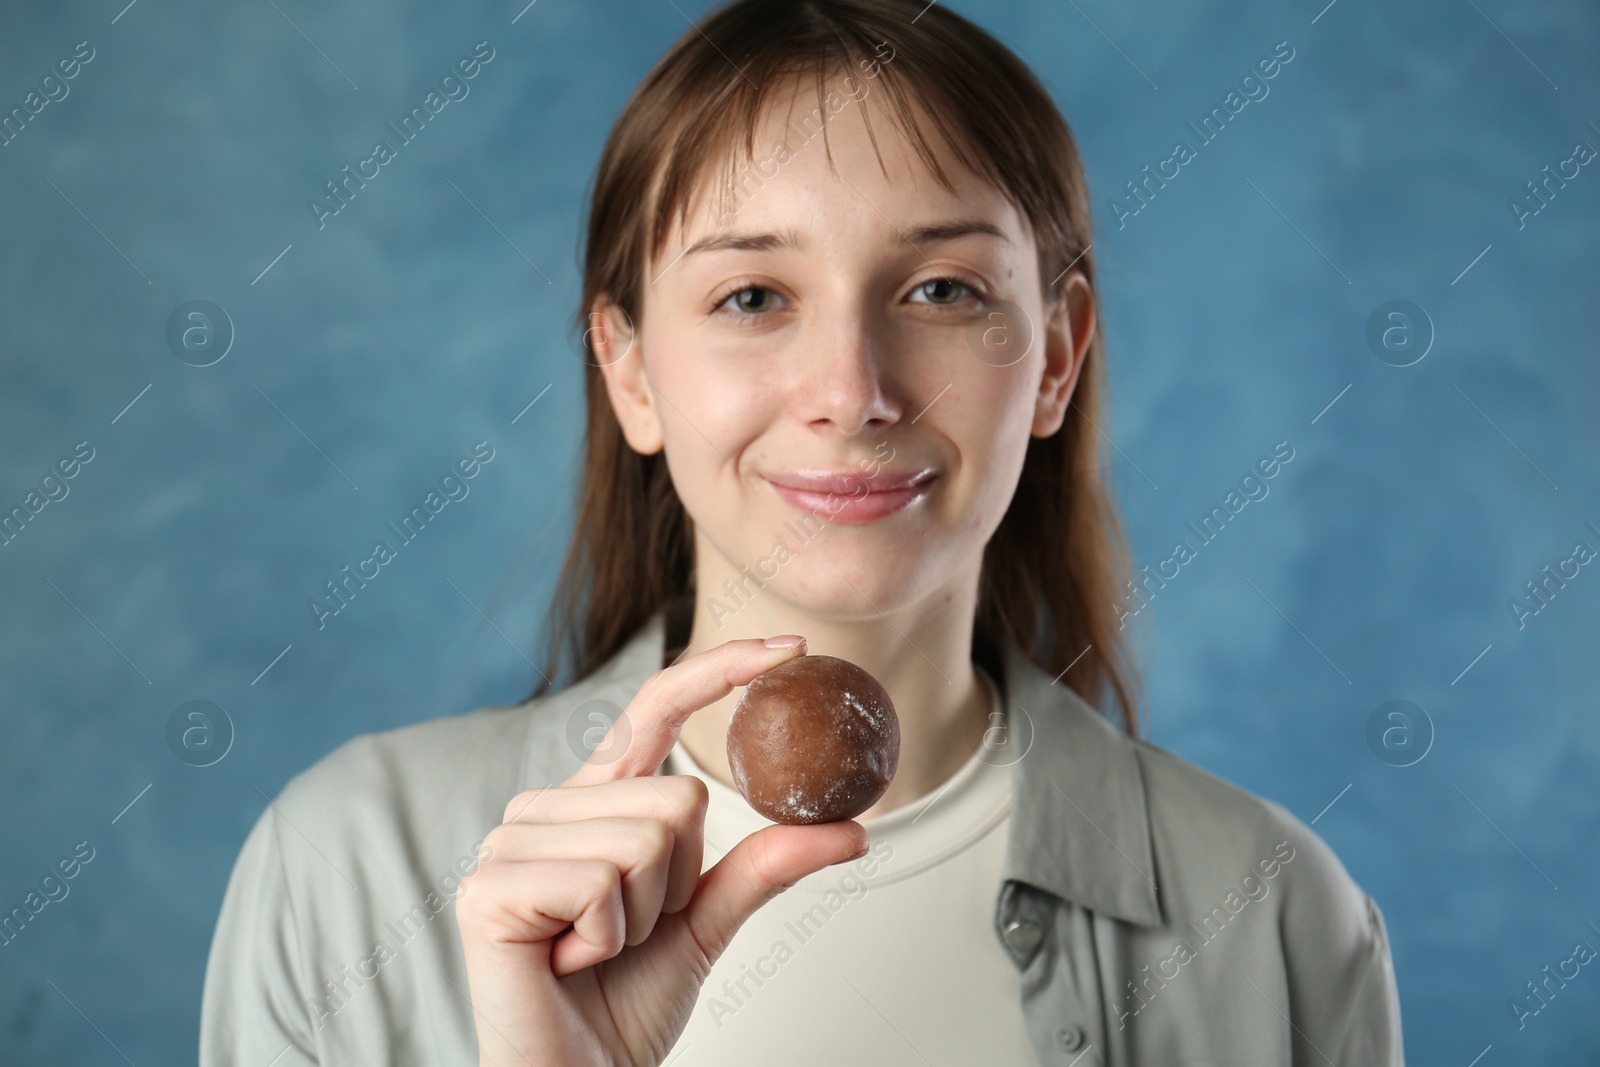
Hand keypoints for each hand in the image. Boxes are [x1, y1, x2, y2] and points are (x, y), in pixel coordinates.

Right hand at [455, 635, 870, 1066]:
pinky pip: (602, 882)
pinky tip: (567, 961)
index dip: (719, 669)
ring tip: (594, 948)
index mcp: (592, 801)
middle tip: (629, 931)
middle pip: (676, 798)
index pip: (655, 707)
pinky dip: (609, 938)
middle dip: (679, 883)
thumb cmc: (624, 1003)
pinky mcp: (489, 887)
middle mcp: (544, 807)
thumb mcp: (708, 922)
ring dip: (645, 916)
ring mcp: (509, 841)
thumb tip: (851, 830)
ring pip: (647, 838)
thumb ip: (765, 866)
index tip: (790, 646)